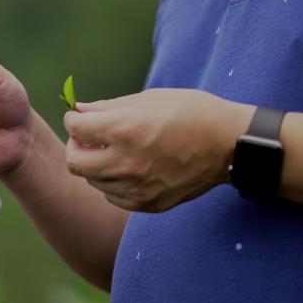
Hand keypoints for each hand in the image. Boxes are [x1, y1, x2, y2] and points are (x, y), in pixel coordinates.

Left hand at [64, 88, 252, 211]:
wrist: (229, 144)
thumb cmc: (191, 112)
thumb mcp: (147, 99)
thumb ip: (107, 107)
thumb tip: (79, 110)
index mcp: (123, 130)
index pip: (74, 128)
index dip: (74, 119)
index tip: (81, 117)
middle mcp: (125, 162)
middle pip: (74, 161)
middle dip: (76, 146)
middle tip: (89, 137)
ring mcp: (137, 187)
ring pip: (92, 181)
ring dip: (95, 165)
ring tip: (114, 151)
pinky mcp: (148, 203)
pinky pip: (113, 196)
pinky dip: (112, 183)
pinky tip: (128, 169)